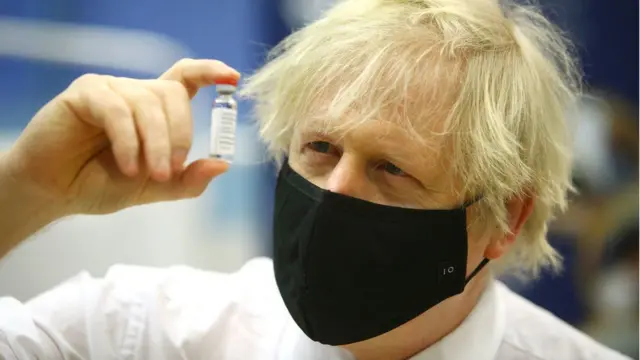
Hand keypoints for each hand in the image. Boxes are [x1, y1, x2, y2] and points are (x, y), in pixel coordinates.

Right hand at [5, 58, 239, 215]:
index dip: (210, 72)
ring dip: (155, 144)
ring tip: (146, 174)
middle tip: (169, 170)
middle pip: (173, 94)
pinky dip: (128, 141)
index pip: (186, 77)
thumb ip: (188, 179)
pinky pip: (118, 110)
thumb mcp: (155, 186)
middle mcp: (135, 93)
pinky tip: (127, 165)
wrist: (56, 192)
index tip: (232, 78)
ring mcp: (110, 89)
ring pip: (148, 104)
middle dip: (180, 135)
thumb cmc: (102, 183)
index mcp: (155, 109)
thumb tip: (223, 165)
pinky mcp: (85, 94)